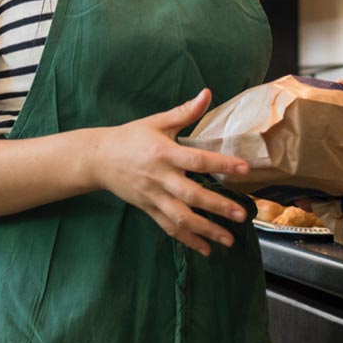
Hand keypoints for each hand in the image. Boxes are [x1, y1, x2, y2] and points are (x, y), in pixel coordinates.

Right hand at [86, 88, 250, 256]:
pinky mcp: (148, 209)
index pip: (196, 160)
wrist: (99, 159)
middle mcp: (160, 178)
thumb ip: (184, 112)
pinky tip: (206, 249)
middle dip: (217, 207)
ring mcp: (153, 197)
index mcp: (164, 153)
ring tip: (229, 240)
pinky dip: (188, 240)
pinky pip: (169, 228)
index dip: (220, 164)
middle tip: (241, 215)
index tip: (244, 169)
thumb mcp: (156, 121)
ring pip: (181, 218)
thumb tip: (207, 93)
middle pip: (191, 195)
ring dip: (206, 230)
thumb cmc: (131, 137)